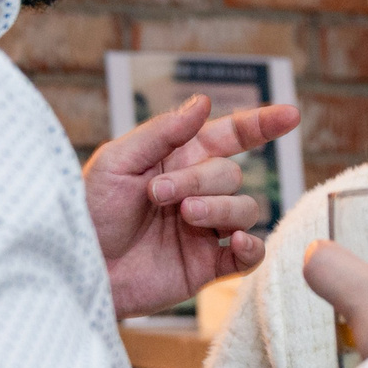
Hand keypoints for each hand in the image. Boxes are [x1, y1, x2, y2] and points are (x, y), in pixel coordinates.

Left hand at [85, 95, 298, 319]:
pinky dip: (251, 247)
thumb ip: (163, 131)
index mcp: (178, 159)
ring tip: (184, 216)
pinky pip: (250, 255)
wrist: (77, 266)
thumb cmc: (88, 210)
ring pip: (245, 210)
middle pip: (231, 175)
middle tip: (159, 193)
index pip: (232, 136)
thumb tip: (204, 101)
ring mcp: (205, 230)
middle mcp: (198, 192)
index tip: (290, 115)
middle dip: (200, 180)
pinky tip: (235, 242)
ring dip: (219, 208)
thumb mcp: (116, 161)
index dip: (262, 124)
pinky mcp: (207, 266)